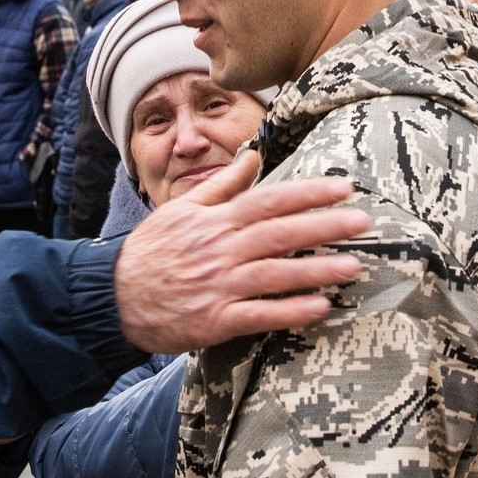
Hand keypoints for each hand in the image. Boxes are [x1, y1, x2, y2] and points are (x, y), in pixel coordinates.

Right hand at [115, 151, 366, 353]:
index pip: (269, 201)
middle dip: (324, 226)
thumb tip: (253, 156)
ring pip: (275, 274)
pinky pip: (260, 314)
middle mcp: (220, 250)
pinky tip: (320, 307)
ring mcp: (218, 286)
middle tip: (363, 222)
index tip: (343, 188)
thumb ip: (222, 186)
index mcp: (214, 221)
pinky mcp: (214, 321)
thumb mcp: (180, 210)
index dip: (309, 194)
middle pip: (280, 233)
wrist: (114, 298)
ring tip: (353, 267)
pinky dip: (290, 311)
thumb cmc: (151, 252)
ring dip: (317, 270)